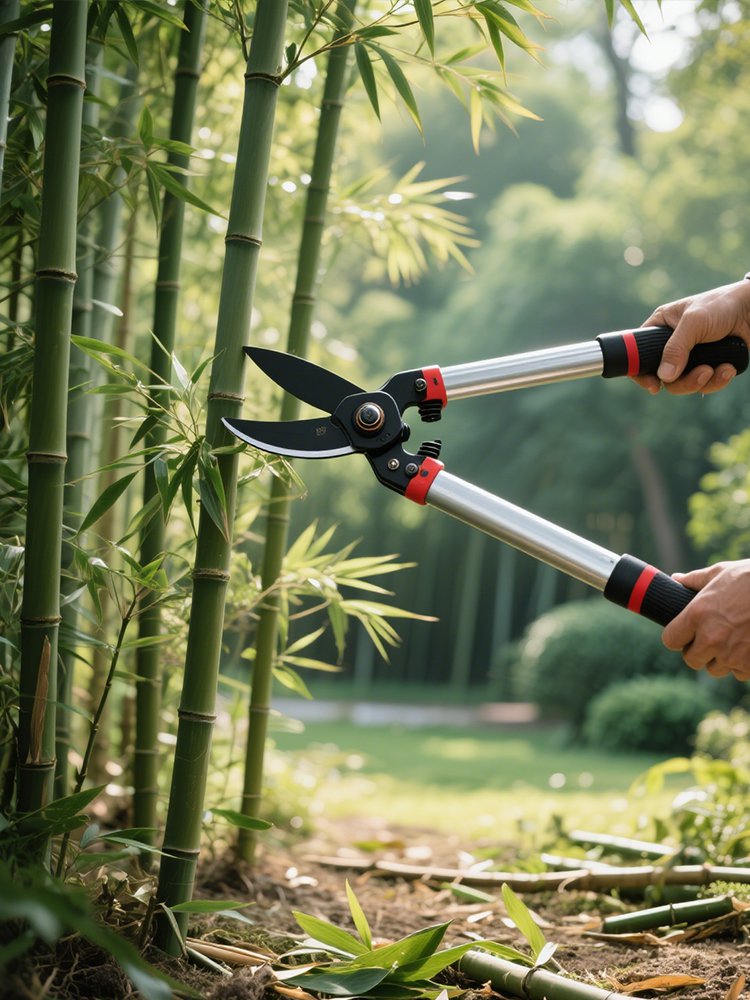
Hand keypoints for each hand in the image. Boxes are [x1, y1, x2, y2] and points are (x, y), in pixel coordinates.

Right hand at [633, 279, 749, 394]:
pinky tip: (728, 368)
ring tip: (718, 369)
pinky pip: (705, 385)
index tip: (654, 386)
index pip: (639, 355)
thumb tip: (664, 376)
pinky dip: (717, 381)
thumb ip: (677, 348)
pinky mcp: (709, 365)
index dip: (641, 373)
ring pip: (685, 384)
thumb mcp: (694, 322)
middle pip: (664, 377)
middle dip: (684, 381)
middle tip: (702, 373)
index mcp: (661, 328)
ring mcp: (691, 357)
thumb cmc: (721, 305)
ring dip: (703, 382)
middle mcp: (673, 345)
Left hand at [662, 560, 749, 680]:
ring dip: (721, 659)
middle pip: (691, 660)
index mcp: (697, 614)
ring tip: (732, 641)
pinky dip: (743, 664)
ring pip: (716, 669)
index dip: (677, 637)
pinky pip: (740, 673)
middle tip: (709, 639)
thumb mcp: (720, 573)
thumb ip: (695, 580)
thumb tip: (676, 579)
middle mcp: (712, 638)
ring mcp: (733, 654)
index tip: (684, 634)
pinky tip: (748, 646)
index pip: (670, 640)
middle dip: (698, 652)